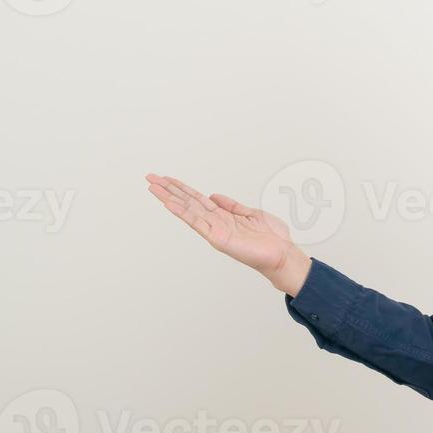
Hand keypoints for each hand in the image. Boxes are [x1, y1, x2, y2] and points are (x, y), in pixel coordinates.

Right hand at [144, 173, 309, 291]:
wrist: (282, 254)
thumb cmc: (271, 238)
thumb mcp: (250, 214)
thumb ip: (231, 206)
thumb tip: (214, 195)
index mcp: (223, 216)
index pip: (197, 199)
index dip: (182, 188)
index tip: (166, 178)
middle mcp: (215, 223)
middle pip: (187, 202)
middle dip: (168, 189)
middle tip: (150, 178)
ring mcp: (214, 230)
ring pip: (187, 210)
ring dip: (169, 198)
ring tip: (153, 187)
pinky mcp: (218, 238)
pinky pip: (197, 222)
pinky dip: (183, 212)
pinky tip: (170, 203)